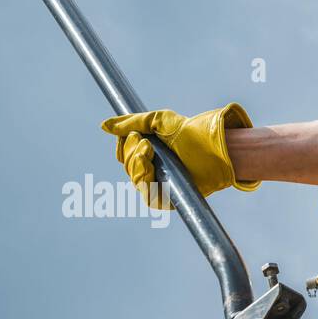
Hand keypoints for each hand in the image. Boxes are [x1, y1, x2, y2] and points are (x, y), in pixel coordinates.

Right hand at [101, 103, 258, 208]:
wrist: (214, 146)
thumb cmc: (191, 132)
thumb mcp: (158, 120)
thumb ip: (131, 123)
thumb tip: (104, 126)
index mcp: (150, 152)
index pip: (124, 155)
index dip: (124, 147)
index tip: (136, 136)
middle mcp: (155, 169)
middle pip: (128, 167)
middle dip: (132, 153)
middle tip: (146, 143)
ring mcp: (163, 183)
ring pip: (136, 181)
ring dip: (136, 165)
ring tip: (148, 151)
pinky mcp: (171, 197)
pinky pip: (149, 198)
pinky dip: (145, 182)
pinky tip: (148, 167)